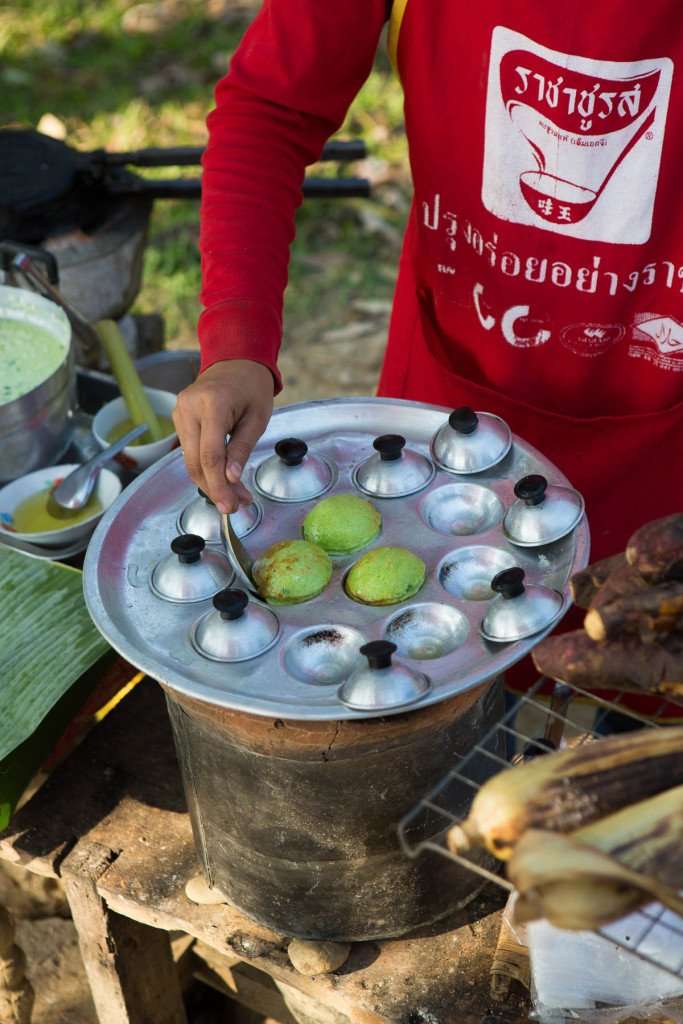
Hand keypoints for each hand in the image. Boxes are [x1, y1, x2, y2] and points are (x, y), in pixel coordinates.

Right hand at [173, 359, 273, 512]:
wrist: (235, 361)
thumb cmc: (252, 387)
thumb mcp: (258, 418)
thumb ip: (242, 449)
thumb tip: (231, 479)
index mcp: (212, 404)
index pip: (210, 455)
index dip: (218, 485)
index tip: (230, 506)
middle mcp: (189, 408)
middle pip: (195, 462)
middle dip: (214, 489)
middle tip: (234, 507)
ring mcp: (179, 412)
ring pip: (189, 460)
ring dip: (210, 482)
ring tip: (234, 496)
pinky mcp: (179, 418)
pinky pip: (189, 450)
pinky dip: (205, 468)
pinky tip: (222, 479)